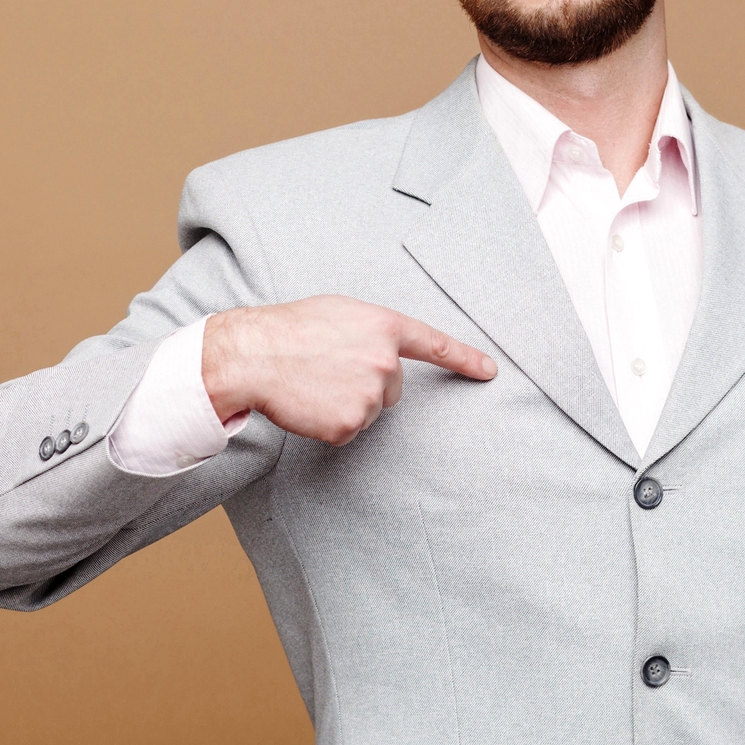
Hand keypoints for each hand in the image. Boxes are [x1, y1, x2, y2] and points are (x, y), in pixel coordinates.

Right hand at [201, 296, 496, 444]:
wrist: (254, 355)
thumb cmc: (291, 329)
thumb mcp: (340, 313)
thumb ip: (372, 332)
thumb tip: (387, 358)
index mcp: (384, 327)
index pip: (435, 344)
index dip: (466, 358)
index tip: (490, 371)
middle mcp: (385, 361)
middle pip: (393, 388)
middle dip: (367, 383)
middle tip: (329, 369)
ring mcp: (369, 395)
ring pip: (370, 411)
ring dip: (345, 403)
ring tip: (314, 382)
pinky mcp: (349, 424)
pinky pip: (348, 431)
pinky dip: (329, 423)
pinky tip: (309, 403)